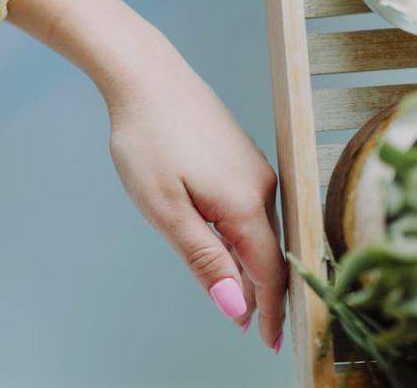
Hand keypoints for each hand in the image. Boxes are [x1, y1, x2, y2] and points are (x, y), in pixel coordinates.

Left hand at [107, 66, 285, 350]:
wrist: (146, 75)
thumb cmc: (147, 140)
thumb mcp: (166, 209)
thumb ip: (204, 259)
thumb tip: (235, 306)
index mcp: (246, 204)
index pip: (269, 271)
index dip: (270, 310)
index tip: (268, 340)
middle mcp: (262, 186)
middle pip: (269, 252)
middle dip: (261, 292)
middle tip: (253, 327)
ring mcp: (255, 167)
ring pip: (262, 229)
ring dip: (252, 263)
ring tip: (240, 295)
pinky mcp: (243, 155)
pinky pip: (253, 207)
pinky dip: (246, 235)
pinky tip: (228, 245)